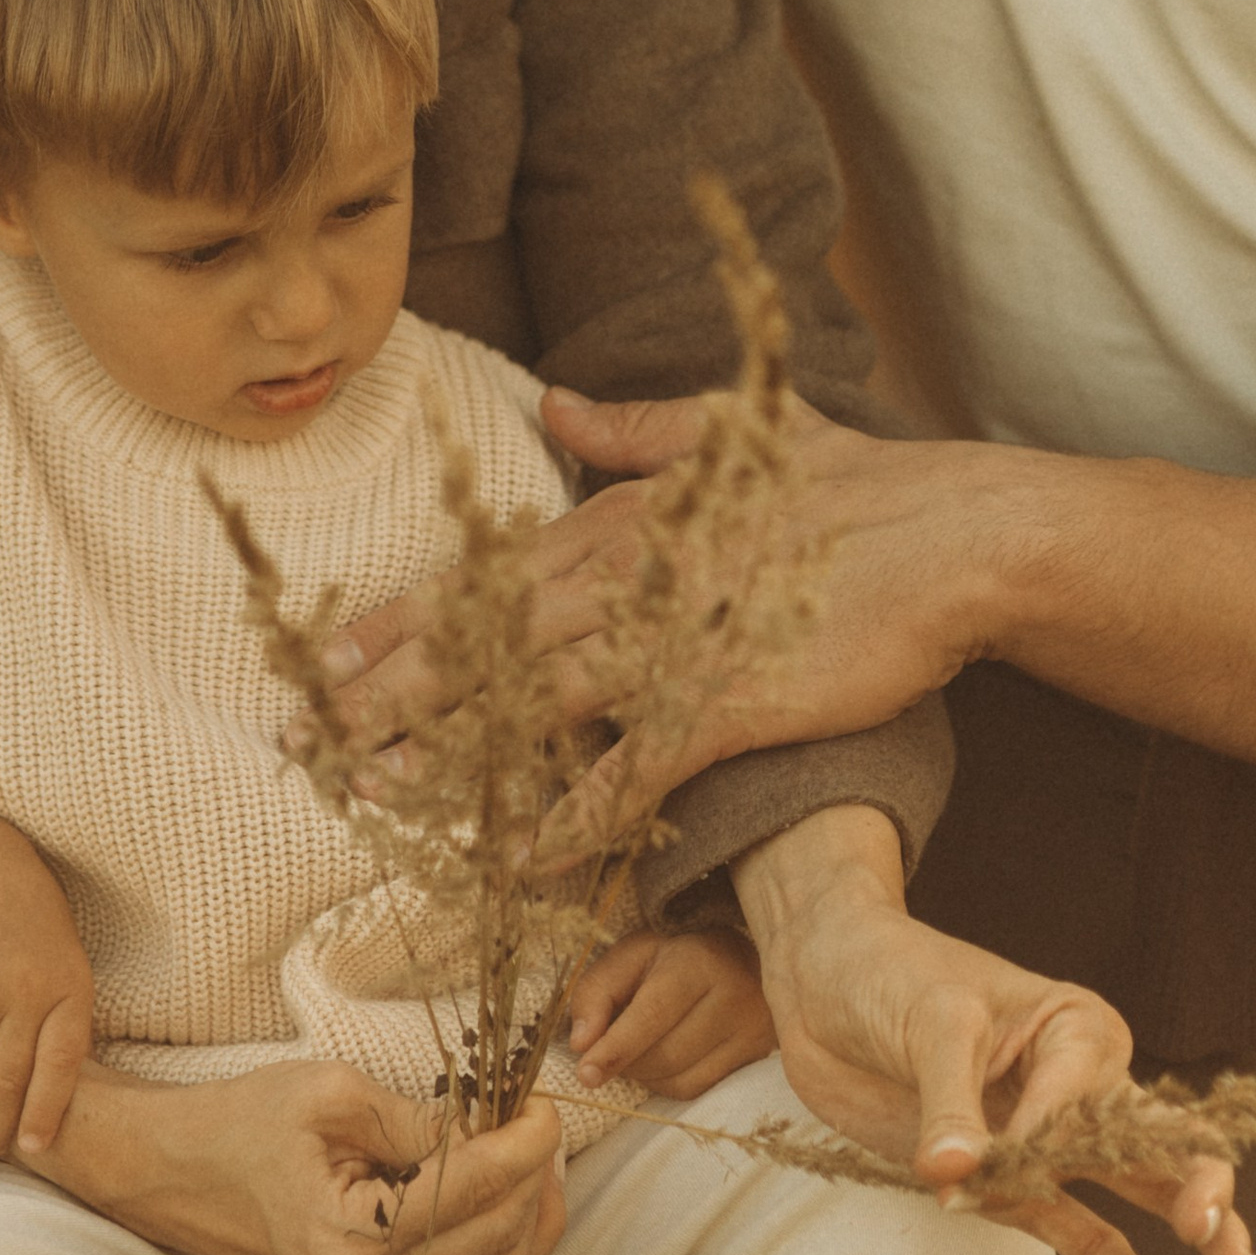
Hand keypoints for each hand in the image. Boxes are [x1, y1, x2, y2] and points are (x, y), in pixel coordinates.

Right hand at [28, 1061, 566, 1254]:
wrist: (166, 1175)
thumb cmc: (237, 1123)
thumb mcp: (329, 1095)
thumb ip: (417, 1120)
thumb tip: (490, 1128)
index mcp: (349, 1241)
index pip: (473, 1193)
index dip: (526, 1145)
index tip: (548, 1103)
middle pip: (495, 1246)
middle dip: (536, 1181)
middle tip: (543, 1124)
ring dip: (526, 1221)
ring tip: (533, 1160)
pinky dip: (490, 1246)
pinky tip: (494, 1195)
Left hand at [317, 388, 1022, 833]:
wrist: (950, 532)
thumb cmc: (848, 483)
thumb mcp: (731, 428)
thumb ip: (634, 424)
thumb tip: (557, 401)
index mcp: (623, 518)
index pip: (488, 576)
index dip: (402, 618)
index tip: (327, 653)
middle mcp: (630, 576)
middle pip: (485, 639)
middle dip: (389, 687)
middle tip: (304, 731)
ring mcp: (675, 640)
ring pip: (534, 699)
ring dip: (448, 747)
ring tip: (369, 786)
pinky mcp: (728, 700)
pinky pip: (633, 767)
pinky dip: (572, 811)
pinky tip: (516, 853)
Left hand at [566, 925, 773, 1098]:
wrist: (736, 958)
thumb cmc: (673, 958)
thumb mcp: (629, 958)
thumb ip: (596, 993)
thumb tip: (581, 1044)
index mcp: (696, 961)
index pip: (652, 1015)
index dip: (616, 1048)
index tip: (586, 1073)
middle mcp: (732, 995)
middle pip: (666, 1055)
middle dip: (627, 1063)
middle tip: (609, 1053)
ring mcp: (751, 1029)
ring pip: (681, 1079)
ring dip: (645, 1076)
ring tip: (638, 1051)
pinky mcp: (757, 1055)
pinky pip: (699, 1090)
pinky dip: (668, 1083)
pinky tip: (664, 1059)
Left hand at [736, 807, 1255, 1254]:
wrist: (824, 984)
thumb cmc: (887, 973)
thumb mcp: (927, 1021)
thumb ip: (949, 1102)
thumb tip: (953, 1172)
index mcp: (1074, 1027)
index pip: (1090, 1094)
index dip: (1054, 1132)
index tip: (1001, 1146)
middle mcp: (1077, 1085)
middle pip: (1158, 1140)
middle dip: (1197, 1184)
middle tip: (1211, 1230)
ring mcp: (1045, 1139)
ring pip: (1135, 1188)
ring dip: (1184, 1226)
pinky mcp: (1009, 1182)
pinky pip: (1069, 1226)